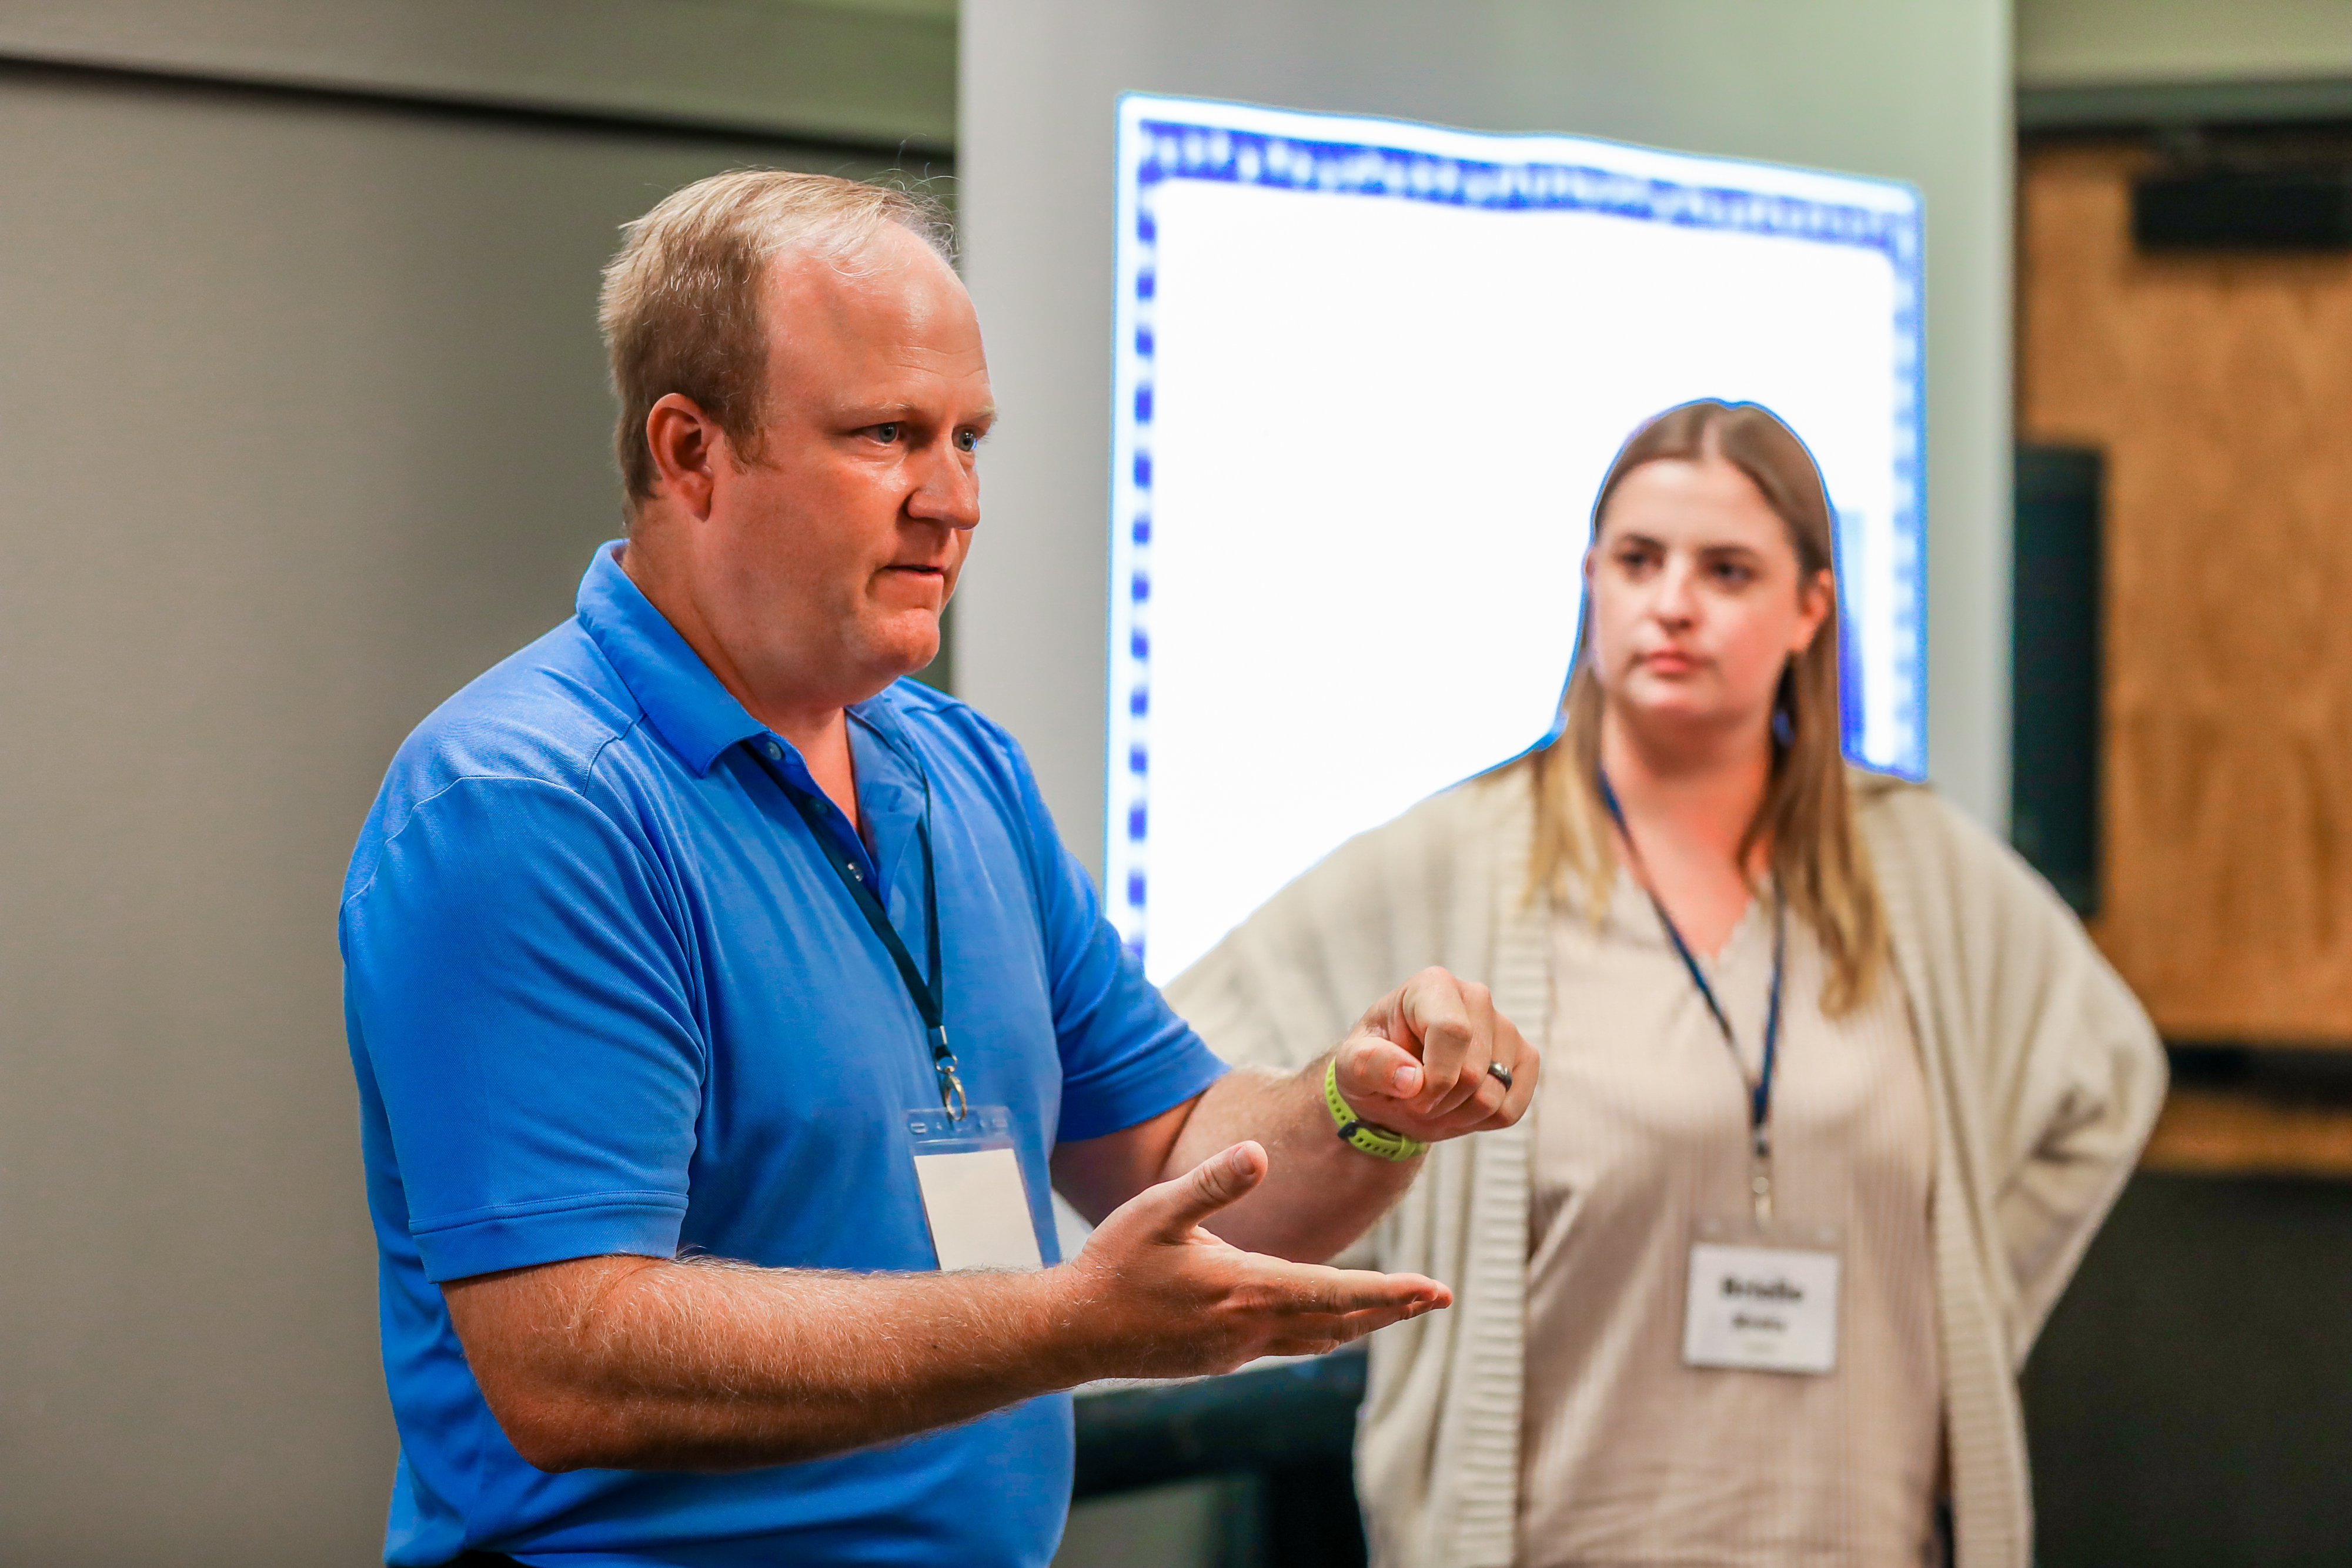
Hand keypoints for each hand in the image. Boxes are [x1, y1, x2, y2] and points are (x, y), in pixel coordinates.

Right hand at [1051, 1141, 1449, 1380]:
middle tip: (1436, 1299)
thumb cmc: (1113, 1263)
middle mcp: (1250, 1328)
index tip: (1435, 1291)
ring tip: (1392, 1308)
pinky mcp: (1219, 1359)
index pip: (1336, 1292)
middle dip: (1391, 1308)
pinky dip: (1315, 1329)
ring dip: (1357, 1322)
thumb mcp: (1158, 1210)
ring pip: (1315, 1339)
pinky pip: (1282, 1344)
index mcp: (1245, 1288)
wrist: (1071, 1331)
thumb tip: (1260, 1152)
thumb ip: (1212, 1182)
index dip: (1391, 1292)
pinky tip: (1318, 1317)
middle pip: (1340, 1322)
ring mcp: (1236, 1350)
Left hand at [1330, 966, 1537, 1142]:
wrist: (1394, 1085)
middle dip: (1440, 1102)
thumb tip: (1412, 1080)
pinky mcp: (1524, 1058)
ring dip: (1458, 1114)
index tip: (1409, 1095)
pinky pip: (1512, 1109)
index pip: (1453, 1032)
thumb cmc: (1373, 1065)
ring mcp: (1505, 1028)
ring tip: (1436, 1099)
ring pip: (1494, 1094)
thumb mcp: (1350, 1066)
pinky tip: (1460, 1104)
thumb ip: (1368, 1065)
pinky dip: (1482, 1122)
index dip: (1434, 1078)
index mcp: (1433, 985)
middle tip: (1416, 1099)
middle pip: (1474, 1072)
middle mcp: (1476, 998)